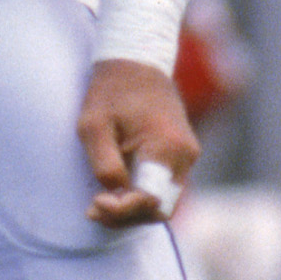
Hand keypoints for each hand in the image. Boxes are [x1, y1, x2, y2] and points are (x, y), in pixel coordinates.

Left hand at [80, 57, 196, 228]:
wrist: (136, 63)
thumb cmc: (111, 92)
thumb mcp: (93, 126)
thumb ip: (104, 164)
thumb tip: (115, 194)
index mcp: (165, 146)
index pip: (150, 198)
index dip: (122, 210)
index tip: (94, 204)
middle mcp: (184, 155)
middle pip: (161, 208)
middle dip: (127, 216)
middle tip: (93, 209)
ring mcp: (187, 156)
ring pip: (165, 202)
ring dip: (133, 210)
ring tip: (99, 204)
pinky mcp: (181, 155)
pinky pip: (165, 187)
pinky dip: (142, 197)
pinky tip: (115, 192)